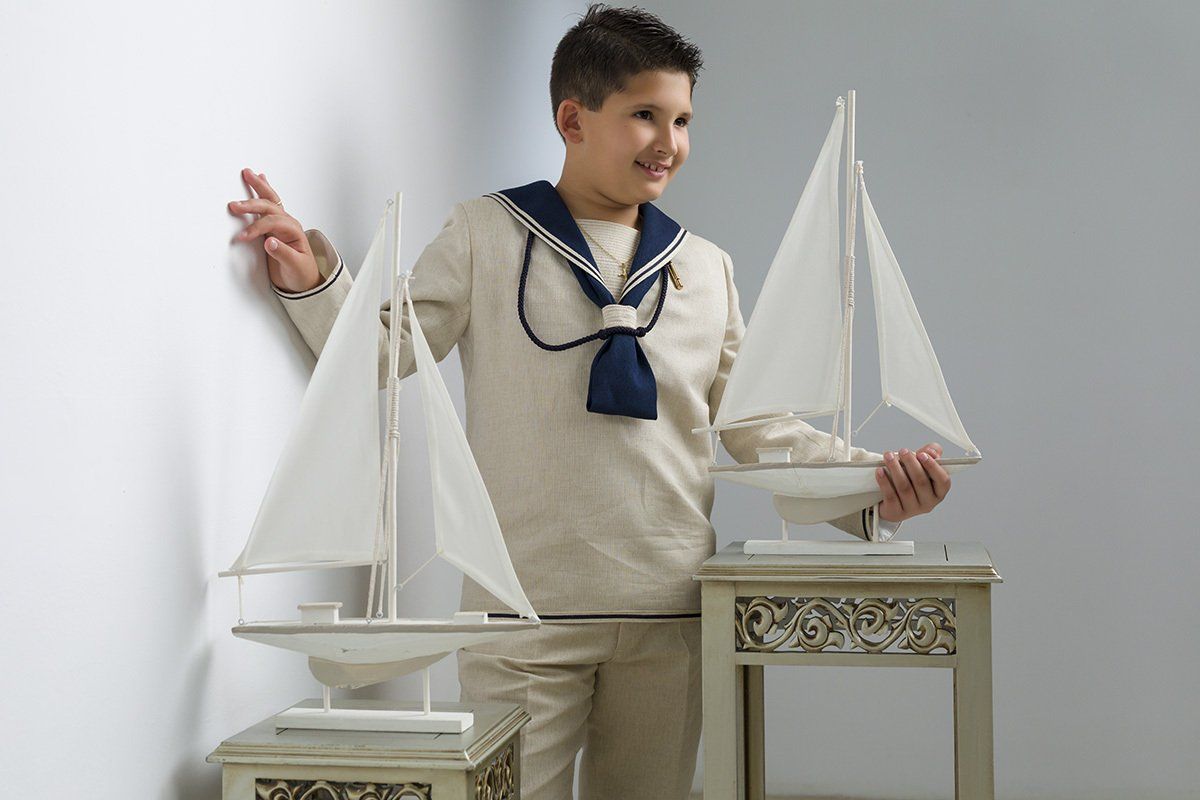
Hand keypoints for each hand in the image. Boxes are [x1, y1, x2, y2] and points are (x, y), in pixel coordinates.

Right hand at [227, 168, 321, 292]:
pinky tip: (260, 178)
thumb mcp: (295, 267)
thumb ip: (284, 254)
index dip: (256, 229)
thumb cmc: (301, 273)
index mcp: (294, 231)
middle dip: (252, 204)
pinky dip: (262, 191)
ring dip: (258, 186)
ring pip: (269, 200)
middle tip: (234, 205)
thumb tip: (270, 242)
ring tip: (248, 173)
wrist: (304, 280)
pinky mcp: (274, 226)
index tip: (243, 237)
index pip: (272, 223)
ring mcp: (281, 223)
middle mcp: (288, 224)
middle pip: (270, 207)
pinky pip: (268, 204)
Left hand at [875, 442, 950, 522]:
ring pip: (904, 487)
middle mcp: (928, 503)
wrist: (893, 501)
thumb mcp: (923, 467)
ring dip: (896, 469)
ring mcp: (912, 510)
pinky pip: (890, 496)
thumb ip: (931, 455)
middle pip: (921, 482)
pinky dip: (884, 481)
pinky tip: (880, 471)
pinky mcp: (896, 513)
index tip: (922, 454)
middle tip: (903, 451)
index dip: (933, 467)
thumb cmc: (911, 481)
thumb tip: (932, 451)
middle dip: (911, 463)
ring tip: (888, 456)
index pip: (943, 481)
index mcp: (938, 492)